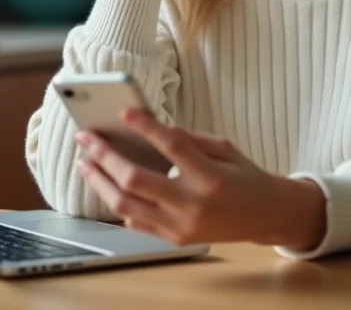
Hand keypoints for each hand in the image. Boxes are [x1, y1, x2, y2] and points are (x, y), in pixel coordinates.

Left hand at [74, 109, 326, 249]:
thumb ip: (190, 140)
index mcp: (210, 176)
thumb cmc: (245, 177)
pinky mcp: (174, 239)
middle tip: (86, 136)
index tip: (125, 111)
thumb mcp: (225, 148)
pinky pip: (135, 223)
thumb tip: (153, 127)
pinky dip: (118, 203)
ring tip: (85, 162)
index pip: (172, 146)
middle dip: (105, 156)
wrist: (265, 216)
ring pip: (126, 205)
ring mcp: (181, 225)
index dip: (146, 126)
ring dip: (100, 181)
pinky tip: (107, 186)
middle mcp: (193, 204)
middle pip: (136, 179)